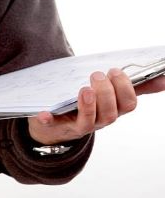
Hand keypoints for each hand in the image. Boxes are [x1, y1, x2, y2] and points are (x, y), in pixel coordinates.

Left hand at [28, 69, 164, 144]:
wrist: (60, 122)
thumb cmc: (89, 103)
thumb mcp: (112, 96)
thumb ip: (134, 87)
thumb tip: (163, 78)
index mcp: (112, 110)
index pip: (128, 105)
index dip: (125, 89)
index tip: (115, 70)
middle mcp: (98, 121)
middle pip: (110, 114)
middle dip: (107, 93)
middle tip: (97, 75)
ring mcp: (78, 125)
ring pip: (89, 122)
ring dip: (88, 105)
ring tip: (84, 89)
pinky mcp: (58, 126)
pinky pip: (54, 126)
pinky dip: (50, 119)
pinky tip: (44, 114)